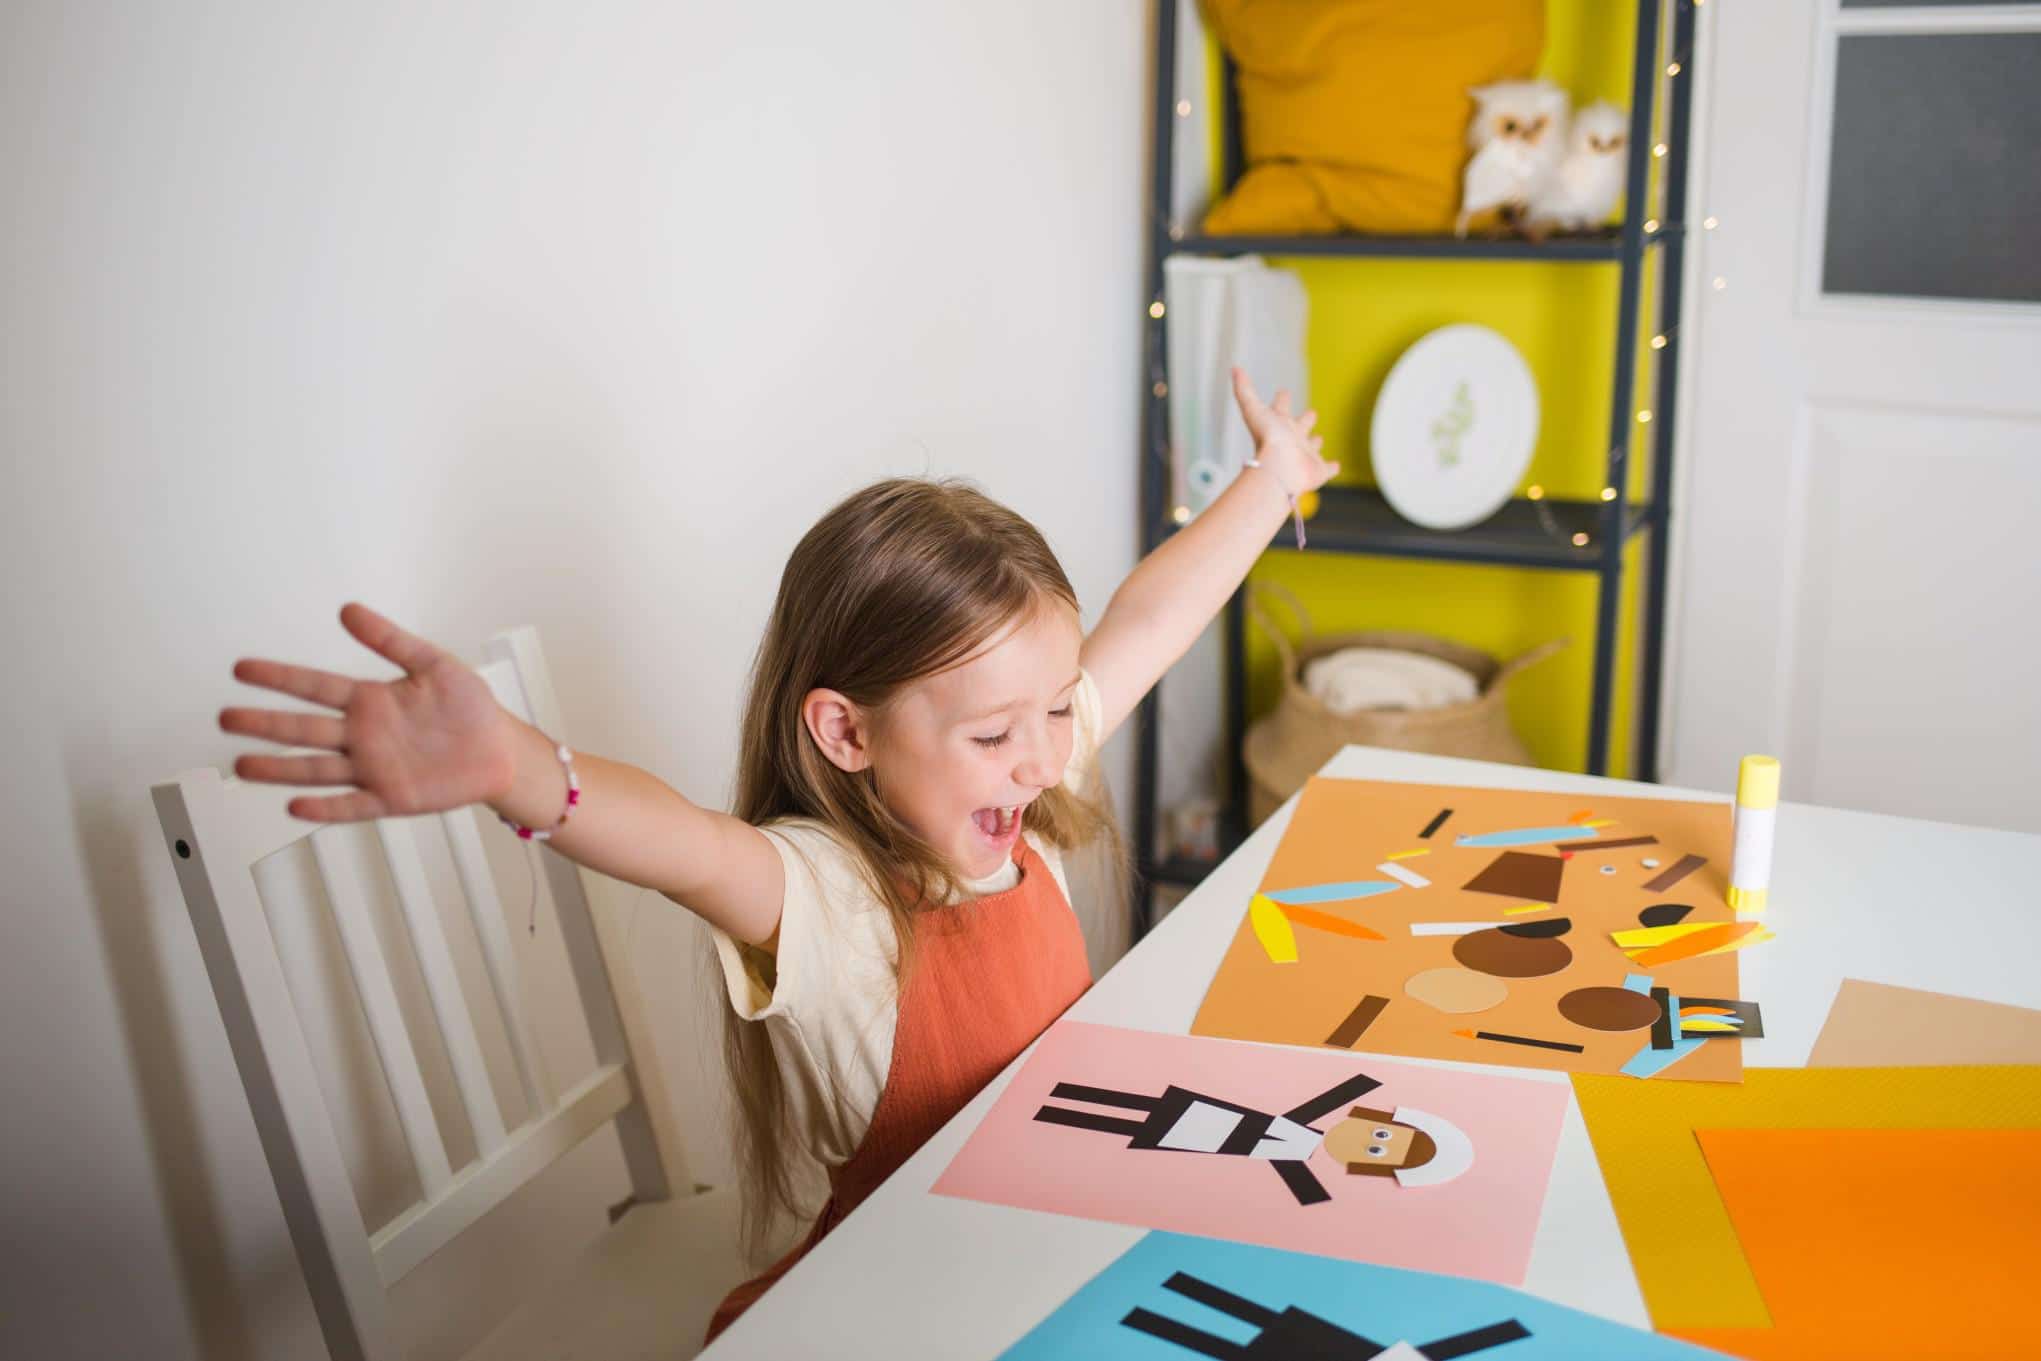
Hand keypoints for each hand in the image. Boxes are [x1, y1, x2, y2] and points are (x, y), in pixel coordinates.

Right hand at [219, 603, 515, 821]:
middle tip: (226, 718)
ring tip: (243, 766)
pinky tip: (297, 807)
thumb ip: (391, 640)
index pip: (315, 686)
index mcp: (371, 700)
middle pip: (305, 729)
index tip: (241, 669)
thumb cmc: (469, 707)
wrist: (501, 749)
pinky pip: (352, 805)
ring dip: (280, 769)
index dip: (279, 677)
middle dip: (265, 724)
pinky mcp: (391, 798)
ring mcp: (374, 768)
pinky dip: (326, 808)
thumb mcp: (434, 664)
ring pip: (317, 769)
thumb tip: (348, 610)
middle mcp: (364, 735)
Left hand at [1231, 367, 1338, 497]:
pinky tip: (1335, 466)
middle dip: (1304, 420)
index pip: (1280, 409)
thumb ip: (1244, 389)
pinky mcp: (1318, 470)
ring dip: (1315, 443)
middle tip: (1311, 413)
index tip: (1283, 392)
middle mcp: (1291, 440)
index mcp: (1278, 425)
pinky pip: (1326, 469)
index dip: (1282, 400)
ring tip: (1319, 439)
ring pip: (1311, 447)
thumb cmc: (1267, 439)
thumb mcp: (1253, 408)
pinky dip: (1331, 468)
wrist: (1280, 468)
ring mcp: (1304, 455)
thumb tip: (1235, 368)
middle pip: (1299, 427)